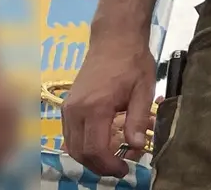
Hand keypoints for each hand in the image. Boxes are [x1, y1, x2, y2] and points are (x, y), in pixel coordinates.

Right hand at [60, 38, 156, 177]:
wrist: (114, 39)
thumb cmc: (132, 62)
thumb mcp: (143, 89)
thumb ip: (137, 119)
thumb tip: (137, 146)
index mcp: (96, 106)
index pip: (95, 149)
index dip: (109, 165)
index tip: (125, 170)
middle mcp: (76, 110)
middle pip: (80, 152)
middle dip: (99, 166)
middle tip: (120, 168)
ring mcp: (68, 108)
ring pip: (71, 145)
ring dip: (90, 158)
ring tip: (113, 159)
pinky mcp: (67, 106)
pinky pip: (69, 134)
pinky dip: (83, 145)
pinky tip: (102, 144)